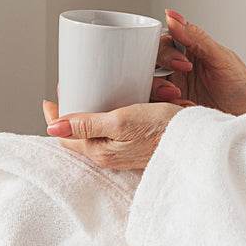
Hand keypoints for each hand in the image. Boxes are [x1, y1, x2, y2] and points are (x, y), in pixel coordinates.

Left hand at [41, 99, 183, 170]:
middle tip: (68, 91)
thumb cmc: (161, 130)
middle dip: (70, 113)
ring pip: (95, 132)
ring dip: (88, 113)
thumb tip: (52, 128)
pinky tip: (113, 104)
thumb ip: (86, 124)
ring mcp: (121, 152)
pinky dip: (106, 116)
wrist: (195, 141)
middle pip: (78, 134)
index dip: (55, 115)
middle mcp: (108, 155)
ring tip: (87, 94)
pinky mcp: (135, 146)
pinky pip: (111, 132)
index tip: (51, 98)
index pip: (64, 135)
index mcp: (99, 150)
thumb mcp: (120, 121)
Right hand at [150, 10, 245, 117]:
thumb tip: (173, 15)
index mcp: (186, 49)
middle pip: (148, 64)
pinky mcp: (172, 108)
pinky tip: (186, 108)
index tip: (182, 64)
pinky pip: (156, 107)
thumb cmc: (242, 85)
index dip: (164, 53)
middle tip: (175, 86)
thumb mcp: (221, 58)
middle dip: (157, 75)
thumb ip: (196, 37)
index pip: (161, 43)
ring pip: (147, 86)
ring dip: (159, 93)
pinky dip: (166, 108)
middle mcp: (175, 68)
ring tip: (179, 98)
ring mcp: (172, 89)